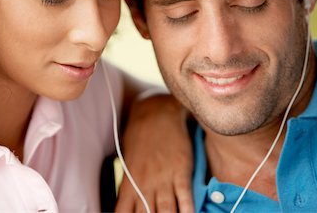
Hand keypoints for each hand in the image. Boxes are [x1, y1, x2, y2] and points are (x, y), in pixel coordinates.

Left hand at [115, 94, 194, 212]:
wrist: (155, 114)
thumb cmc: (139, 137)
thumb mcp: (128, 162)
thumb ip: (130, 186)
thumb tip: (129, 205)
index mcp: (129, 184)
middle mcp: (145, 184)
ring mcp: (164, 178)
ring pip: (166, 211)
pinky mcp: (181, 171)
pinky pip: (185, 195)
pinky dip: (187, 210)